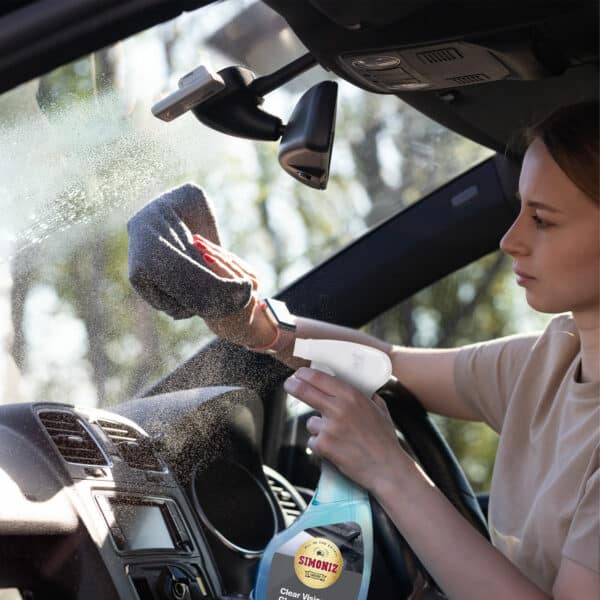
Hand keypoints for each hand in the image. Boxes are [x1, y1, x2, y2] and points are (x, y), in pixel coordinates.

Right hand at [191, 234, 276, 347]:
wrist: (243, 327)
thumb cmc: (222, 322)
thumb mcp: (211, 313)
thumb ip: (204, 297)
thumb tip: (186, 280)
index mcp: (243, 298)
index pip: (226, 275)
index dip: (214, 263)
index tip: (201, 252)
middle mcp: (251, 287)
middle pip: (229, 263)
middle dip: (211, 250)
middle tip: (195, 240)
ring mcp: (254, 278)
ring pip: (231, 259)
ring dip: (213, 248)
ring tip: (197, 239)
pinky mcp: (251, 273)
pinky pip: (233, 259)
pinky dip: (220, 252)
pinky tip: (206, 244)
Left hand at [283, 367, 411, 492]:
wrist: (386, 468)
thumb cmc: (384, 440)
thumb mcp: (380, 409)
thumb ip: (367, 395)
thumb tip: (360, 386)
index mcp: (351, 395)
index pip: (319, 378)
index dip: (305, 374)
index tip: (299, 374)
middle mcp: (338, 408)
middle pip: (304, 391)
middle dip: (293, 386)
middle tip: (289, 385)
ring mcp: (329, 427)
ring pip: (310, 422)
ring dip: (319, 429)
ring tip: (338, 438)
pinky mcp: (324, 445)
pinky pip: (313, 441)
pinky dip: (321, 446)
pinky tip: (337, 449)